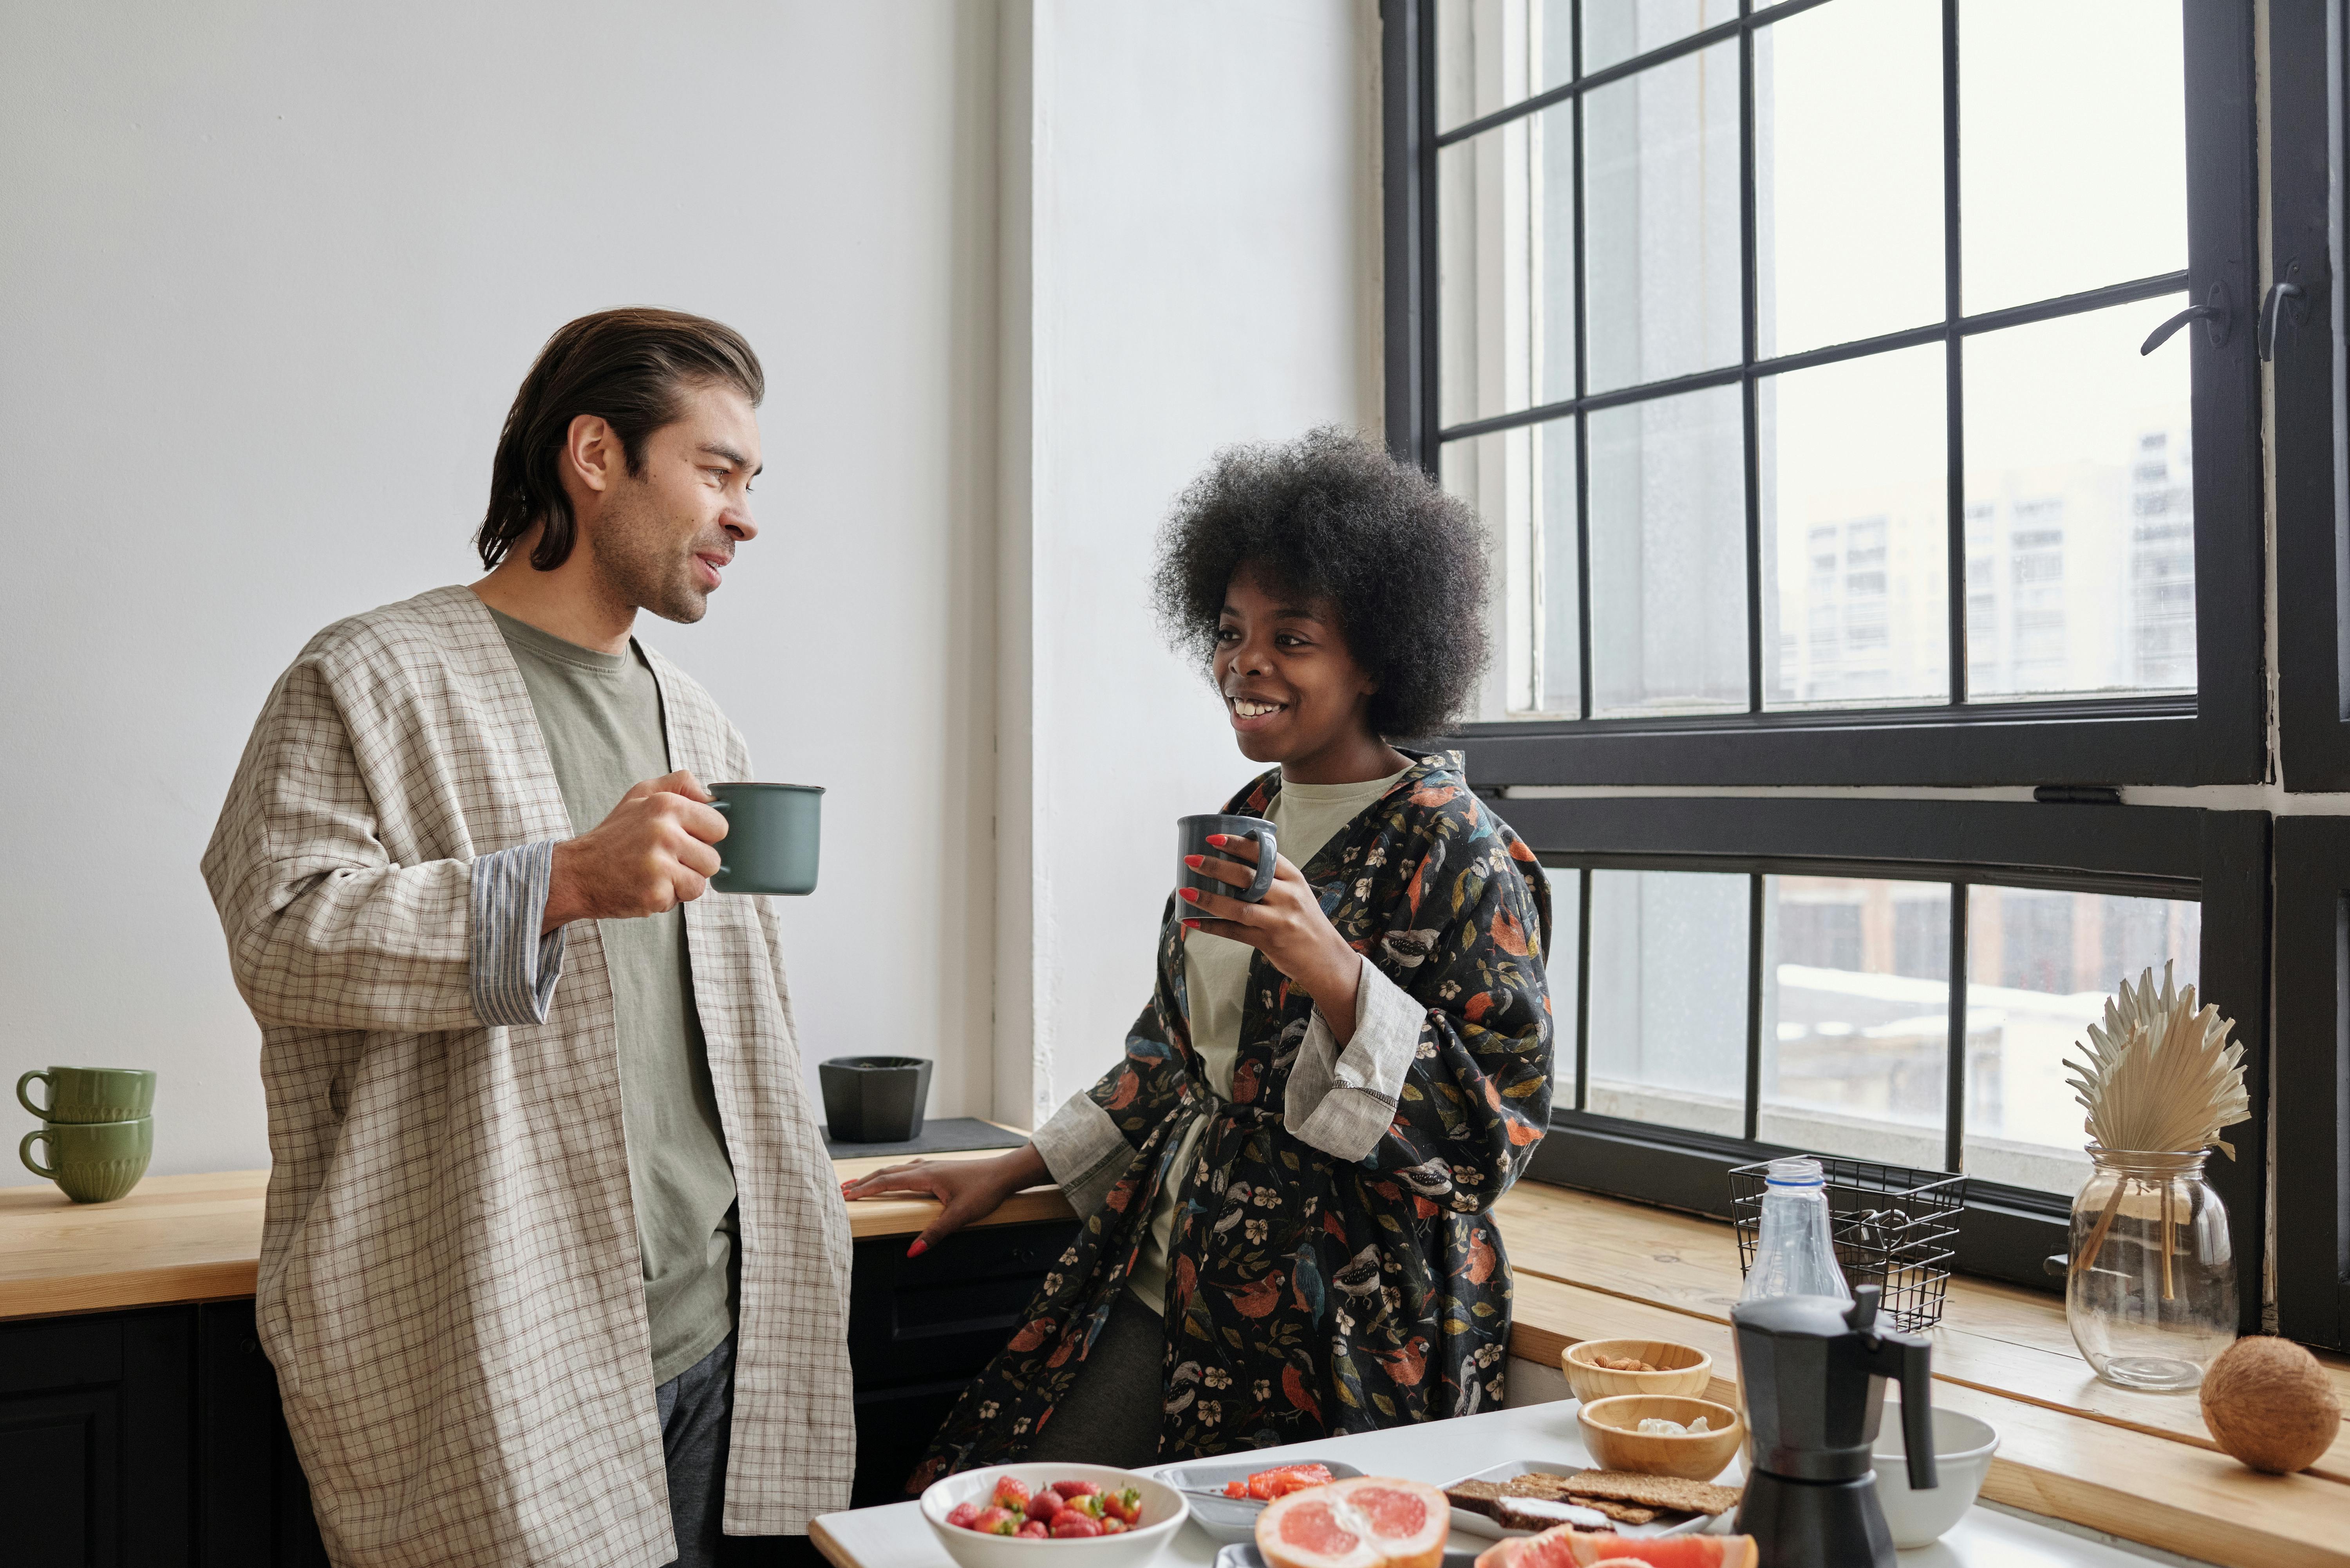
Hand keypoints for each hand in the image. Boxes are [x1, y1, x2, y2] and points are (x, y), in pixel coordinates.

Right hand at [541, 770, 726, 931]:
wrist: (576, 873)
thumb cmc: (614, 835)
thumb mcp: (641, 794)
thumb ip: (679, 785)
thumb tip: (714, 797)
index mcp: (665, 804)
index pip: (719, 826)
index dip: (704, 837)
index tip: (682, 839)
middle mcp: (663, 831)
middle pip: (714, 858)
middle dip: (695, 864)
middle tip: (666, 860)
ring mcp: (659, 864)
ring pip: (702, 881)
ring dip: (683, 883)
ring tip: (656, 873)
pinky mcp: (654, 893)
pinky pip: (683, 899)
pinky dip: (668, 897)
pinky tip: (646, 886)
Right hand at [840, 1144, 1049, 1256]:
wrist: (1005, 1173)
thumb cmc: (985, 1191)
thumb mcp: (959, 1216)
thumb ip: (935, 1233)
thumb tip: (912, 1252)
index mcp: (925, 1176)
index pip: (886, 1182)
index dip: (864, 1190)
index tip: (844, 1196)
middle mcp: (925, 1167)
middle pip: (887, 1173)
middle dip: (863, 1182)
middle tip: (842, 1190)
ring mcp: (933, 1166)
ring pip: (898, 1169)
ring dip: (878, 1177)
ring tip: (863, 1184)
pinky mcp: (941, 1169)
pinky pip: (910, 1169)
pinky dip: (895, 1173)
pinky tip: (899, 1176)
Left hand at [1181, 833, 1362, 1041]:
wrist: (1327, 959)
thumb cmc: (1305, 920)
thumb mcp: (1297, 891)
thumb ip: (1272, 877)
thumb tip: (1233, 860)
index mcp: (1294, 877)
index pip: (1264, 854)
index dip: (1237, 844)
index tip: (1214, 837)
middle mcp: (1288, 896)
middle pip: (1248, 877)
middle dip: (1216, 867)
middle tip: (1191, 859)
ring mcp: (1279, 920)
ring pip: (1238, 907)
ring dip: (1209, 899)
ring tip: (1185, 891)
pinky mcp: (1269, 941)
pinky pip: (1234, 932)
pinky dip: (1211, 926)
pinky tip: (1192, 920)